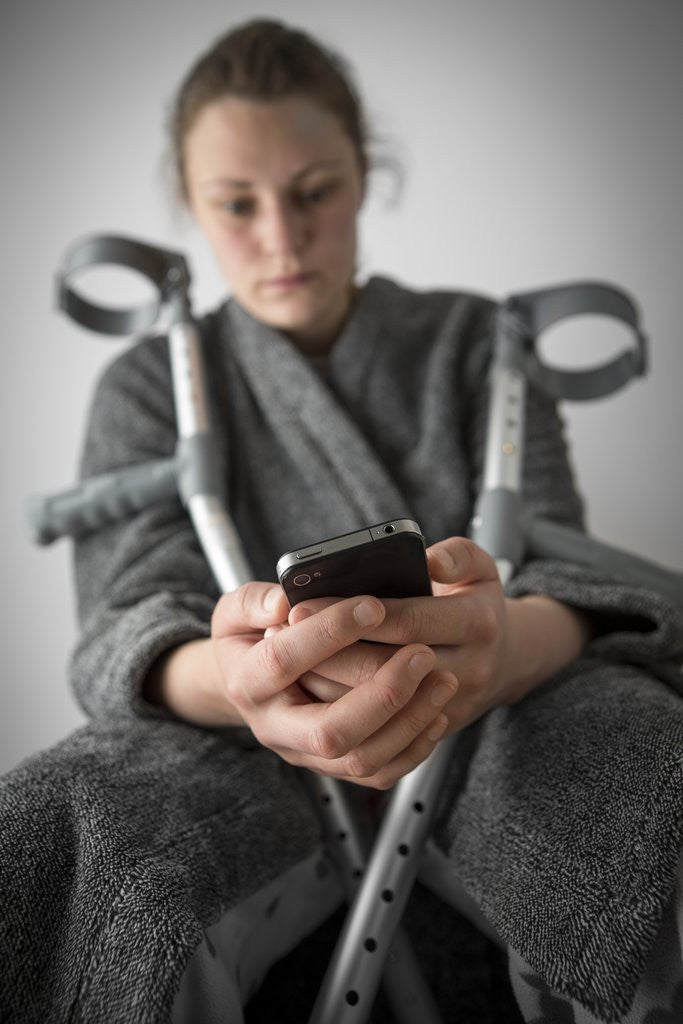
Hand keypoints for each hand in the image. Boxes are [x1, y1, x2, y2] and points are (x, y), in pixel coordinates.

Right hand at [210, 581, 457, 788]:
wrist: (251, 681)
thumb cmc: (252, 635)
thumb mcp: (238, 611)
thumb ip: (255, 602)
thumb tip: (284, 603)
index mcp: (245, 681)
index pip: (283, 661)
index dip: (329, 632)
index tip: (373, 605)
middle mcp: (274, 727)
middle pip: (329, 731)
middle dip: (383, 694)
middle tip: (423, 653)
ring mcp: (305, 753)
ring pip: (361, 758)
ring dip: (409, 722)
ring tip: (443, 679)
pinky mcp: (333, 767)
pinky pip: (379, 773)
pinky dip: (414, 748)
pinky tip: (438, 712)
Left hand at [290, 536, 590, 733]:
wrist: (504, 661)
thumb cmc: (475, 602)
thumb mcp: (480, 567)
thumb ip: (458, 555)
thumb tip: (429, 560)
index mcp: (478, 622)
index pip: (407, 621)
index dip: (352, 615)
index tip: (302, 604)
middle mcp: (469, 670)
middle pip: (385, 668)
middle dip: (329, 653)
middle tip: (282, 635)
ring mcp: (451, 708)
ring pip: (377, 709)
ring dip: (327, 685)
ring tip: (288, 660)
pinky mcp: (431, 732)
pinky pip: (381, 732)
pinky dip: (342, 711)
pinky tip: (309, 688)